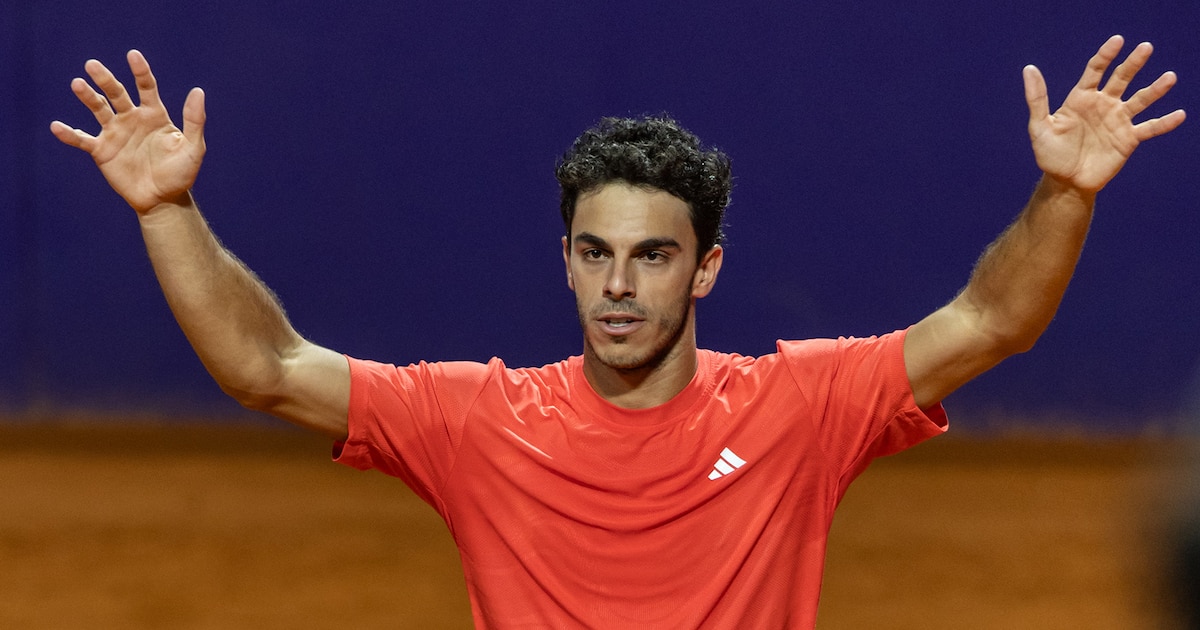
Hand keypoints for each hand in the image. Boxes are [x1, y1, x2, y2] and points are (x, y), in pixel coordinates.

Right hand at [50, 50, 205, 213]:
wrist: (163, 199)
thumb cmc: (180, 174)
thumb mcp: (193, 148)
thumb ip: (194, 121)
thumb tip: (198, 91)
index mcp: (154, 115)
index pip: (146, 87)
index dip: (140, 71)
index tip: (133, 55)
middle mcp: (132, 119)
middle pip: (117, 93)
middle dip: (105, 79)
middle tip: (92, 65)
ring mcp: (115, 133)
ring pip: (98, 109)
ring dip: (87, 97)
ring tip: (77, 84)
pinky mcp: (102, 151)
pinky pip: (82, 139)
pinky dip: (70, 134)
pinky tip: (57, 127)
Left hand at [1024, 35, 1185, 192]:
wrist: (1066, 182)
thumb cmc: (1050, 154)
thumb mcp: (1039, 127)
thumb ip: (1037, 99)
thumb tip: (1029, 69)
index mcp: (1081, 98)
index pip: (1095, 70)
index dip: (1106, 55)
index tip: (1117, 41)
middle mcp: (1103, 105)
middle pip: (1121, 78)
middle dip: (1133, 63)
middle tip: (1146, 47)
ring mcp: (1117, 121)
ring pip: (1140, 100)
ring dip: (1155, 89)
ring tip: (1169, 77)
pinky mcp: (1128, 139)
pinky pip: (1150, 128)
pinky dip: (1164, 122)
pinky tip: (1179, 115)